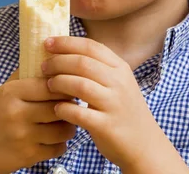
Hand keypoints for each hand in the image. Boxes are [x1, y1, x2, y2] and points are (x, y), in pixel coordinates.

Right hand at [0, 69, 76, 173]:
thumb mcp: (2, 92)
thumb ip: (26, 76)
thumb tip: (51, 56)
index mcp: (11, 92)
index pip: (51, 84)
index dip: (64, 85)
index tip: (68, 87)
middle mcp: (16, 114)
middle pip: (60, 106)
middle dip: (70, 106)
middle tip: (71, 104)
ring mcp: (22, 137)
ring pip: (64, 129)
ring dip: (68, 126)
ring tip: (63, 122)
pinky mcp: (27, 157)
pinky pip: (58, 148)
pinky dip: (60, 145)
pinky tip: (53, 139)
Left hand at [42, 37, 181, 171]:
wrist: (144, 145)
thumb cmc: (124, 111)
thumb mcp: (118, 83)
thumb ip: (98, 68)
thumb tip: (65, 52)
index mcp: (120, 68)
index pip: (91, 47)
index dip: (66, 42)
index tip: (47, 43)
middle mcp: (119, 83)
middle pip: (82, 63)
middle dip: (58, 62)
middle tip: (43, 67)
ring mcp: (114, 104)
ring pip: (80, 85)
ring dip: (59, 83)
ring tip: (48, 86)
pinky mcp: (107, 125)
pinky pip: (79, 113)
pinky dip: (64, 109)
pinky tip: (57, 109)